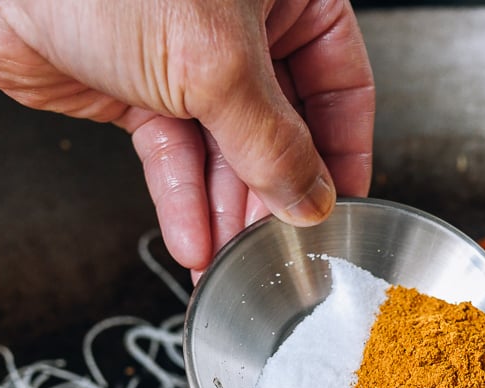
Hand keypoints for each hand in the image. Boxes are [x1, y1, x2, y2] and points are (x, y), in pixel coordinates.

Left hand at [0, 0, 374, 272]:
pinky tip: (192, 239)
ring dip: (227, 213)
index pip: (341, 84)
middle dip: (275, 196)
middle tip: (281, 250)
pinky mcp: (140, 94)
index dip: (344, 152)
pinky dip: (182, 201)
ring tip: (232, 261)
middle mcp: (245, 29)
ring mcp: (191, 63)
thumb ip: (272, 141)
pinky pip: (174, 159)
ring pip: (227, 154)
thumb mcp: (217, 62)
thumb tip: (309, 198)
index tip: (342, 210)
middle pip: (283, 129)